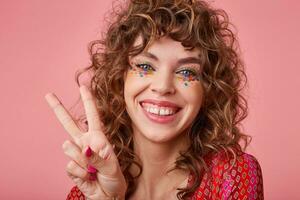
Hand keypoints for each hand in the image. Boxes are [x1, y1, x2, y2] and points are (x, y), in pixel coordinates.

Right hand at [45, 85, 126, 199]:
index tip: (83, 86)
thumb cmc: (113, 179)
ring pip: (69, 148)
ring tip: (92, 170)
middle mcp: (85, 143)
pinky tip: (87, 177)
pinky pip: (70, 166)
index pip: (92, 116)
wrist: (107, 196)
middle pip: (69, 123)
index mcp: (98, 138)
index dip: (88, 101)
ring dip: (83, 161)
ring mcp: (77, 154)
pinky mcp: (71, 167)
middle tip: (48, 95)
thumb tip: (85, 149)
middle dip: (59, 109)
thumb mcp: (112, 167)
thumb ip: (99, 157)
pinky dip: (80, 173)